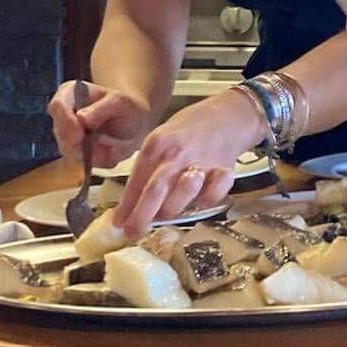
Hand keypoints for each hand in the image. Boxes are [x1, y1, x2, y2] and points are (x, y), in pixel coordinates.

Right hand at [47, 81, 153, 168]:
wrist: (135, 123)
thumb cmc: (126, 107)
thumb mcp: (121, 103)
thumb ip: (102, 108)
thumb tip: (81, 118)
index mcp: (70, 94)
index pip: (58, 106)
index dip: (65, 121)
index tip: (79, 134)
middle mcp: (64, 116)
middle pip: (60, 132)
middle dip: (77, 142)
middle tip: (97, 147)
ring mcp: (67, 137)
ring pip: (69, 150)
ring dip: (90, 153)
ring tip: (111, 146)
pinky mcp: (76, 154)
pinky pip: (83, 162)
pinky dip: (98, 160)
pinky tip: (111, 151)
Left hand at [113, 88, 267, 237]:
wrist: (228, 114)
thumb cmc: (191, 129)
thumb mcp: (161, 140)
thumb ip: (148, 168)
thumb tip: (132, 202)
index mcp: (157, 145)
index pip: (136, 181)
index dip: (126, 206)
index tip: (118, 223)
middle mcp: (176, 153)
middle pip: (155, 190)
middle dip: (141, 216)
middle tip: (133, 232)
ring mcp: (201, 161)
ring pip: (181, 193)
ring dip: (172, 210)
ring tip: (166, 215)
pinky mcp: (223, 169)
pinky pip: (214, 192)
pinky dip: (206, 201)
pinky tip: (201, 203)